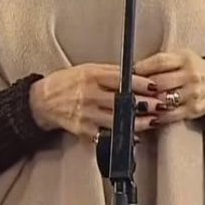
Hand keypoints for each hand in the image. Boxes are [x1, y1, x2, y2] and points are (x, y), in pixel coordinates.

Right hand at [29, 63, 159, 140]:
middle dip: (145, 104)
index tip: (154, 86)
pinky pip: (107, 134)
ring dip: (138, 122)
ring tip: (153, 121)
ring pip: (118, 120)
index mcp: (92, 76)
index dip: (140, 83)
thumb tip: (135, 74)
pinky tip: (134, 134)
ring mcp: (87, 114)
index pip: (121, 79)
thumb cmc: (67, 82)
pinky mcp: (84, 130)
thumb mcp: (88, 69)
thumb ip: (110, 72)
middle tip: (161, 104)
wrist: (44, 101)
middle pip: (122, 101)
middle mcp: (90, 95)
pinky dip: (122, 135)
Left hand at [132, 49, 204, 125]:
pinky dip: (156, 116)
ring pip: (163, 100)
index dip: (141, 68)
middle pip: (159, 82)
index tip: (127, 73)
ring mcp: (192, 93)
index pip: (159, 62)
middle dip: (140, 88)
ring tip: (132, 104)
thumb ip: (161, 61)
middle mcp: (190, 75)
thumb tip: (134, 68)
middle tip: (126, 91)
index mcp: (185, 58)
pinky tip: (147, 115)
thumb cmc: (194, 69)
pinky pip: (170, 115)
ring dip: (146, 104)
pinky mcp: (193, 109)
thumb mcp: (182, 57)